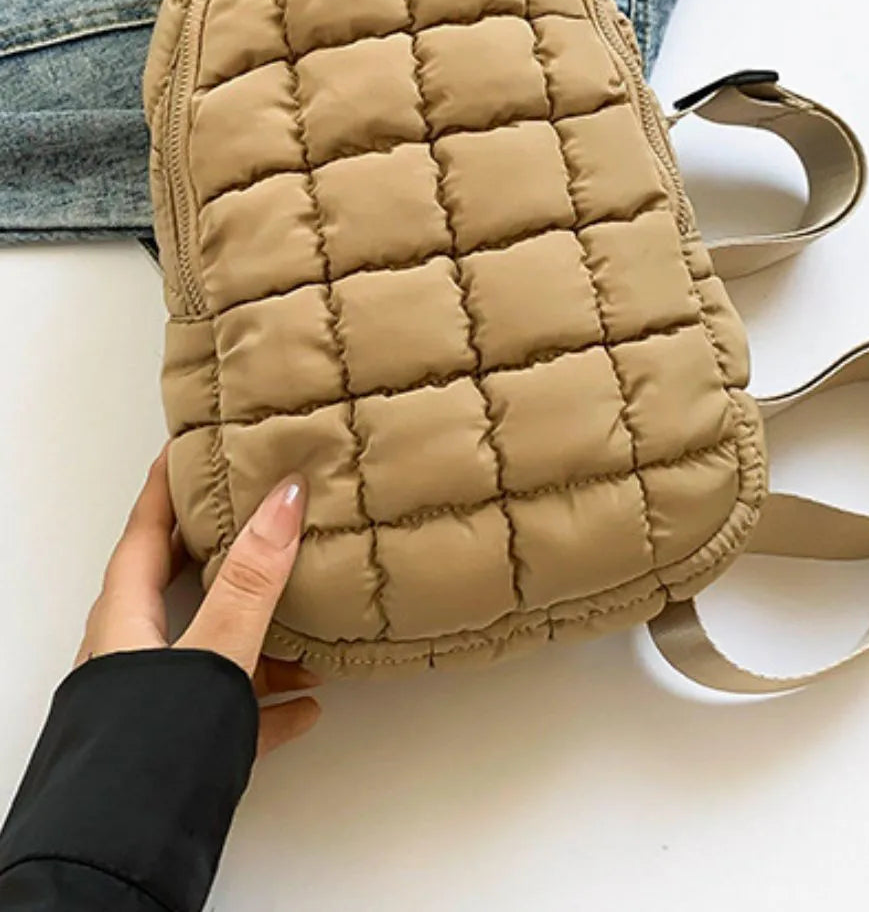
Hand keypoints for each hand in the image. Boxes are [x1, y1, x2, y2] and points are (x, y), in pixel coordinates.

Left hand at [76, 449, 321, 755]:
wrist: (123, 852)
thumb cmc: (152, 746)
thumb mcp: (214, 649)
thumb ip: (252, 579)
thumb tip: (284, 498)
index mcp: (124, 618)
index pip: (146, 531)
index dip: (168, 486)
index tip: (190, 446)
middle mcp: (132, 653)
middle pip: (185, 586)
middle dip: (233, 554)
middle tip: (270, 519)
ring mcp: (153, 703)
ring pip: (213, 649)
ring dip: (263, 634)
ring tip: (315, 623)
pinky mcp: (177, 748)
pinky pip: (228, 711)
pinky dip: (268, 701)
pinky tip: (309, 706)